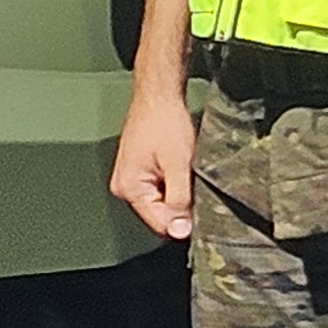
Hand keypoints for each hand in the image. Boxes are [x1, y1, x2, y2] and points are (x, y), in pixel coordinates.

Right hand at [109, 84, 198, 242]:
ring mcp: (129, 179)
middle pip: (159, 215)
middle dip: (180, 206)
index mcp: (129, 188)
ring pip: (160, 203)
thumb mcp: (179, 164)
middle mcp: (124, 187)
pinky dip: (172, 184)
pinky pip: (158, 190)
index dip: (184, 222)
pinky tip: (179, 168)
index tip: (203, 210)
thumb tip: (180, 232)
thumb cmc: (165, 122)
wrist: (158, 95)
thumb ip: (179, 200)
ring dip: (177, 194)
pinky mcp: (137, 172)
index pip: (160, 224)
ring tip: (186, 171)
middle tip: (195, 183)